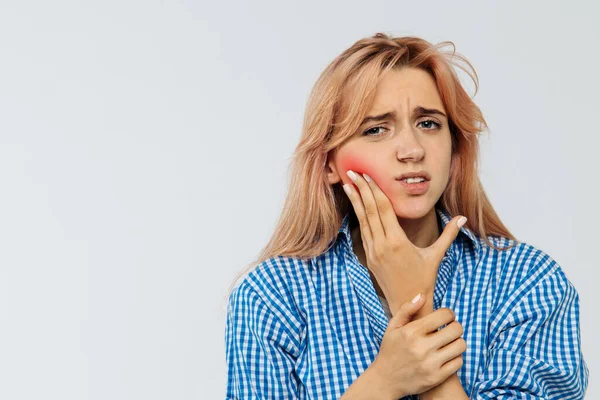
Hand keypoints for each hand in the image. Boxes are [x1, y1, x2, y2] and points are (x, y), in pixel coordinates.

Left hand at [343, 169, 465, 313]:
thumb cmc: (424, 280)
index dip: (374, 190)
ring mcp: (373, 252)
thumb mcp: (436, 255)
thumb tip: (463, 218)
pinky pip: (363, 232)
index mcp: (397, 242)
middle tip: (352, 171)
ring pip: (363, 221)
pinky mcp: (369, 257)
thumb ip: (448, 234)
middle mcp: (382, 245)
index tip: (367, 175)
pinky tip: (356, 206)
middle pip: (370, 211)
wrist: (408, 305)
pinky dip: (359, 217)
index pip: (383, 209)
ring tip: (348, 184)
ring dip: (355, 201)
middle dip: (360, 190)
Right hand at [371, 294, 465, 397]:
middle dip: (455, 326)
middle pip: (456, 329)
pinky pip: (458, 362)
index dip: (448, 313)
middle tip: (449, 329)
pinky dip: (455, 357)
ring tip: (449, 342)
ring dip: (457, 341)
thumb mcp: (392, 327)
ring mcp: (431, 363)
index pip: (444, 315)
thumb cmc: (390, 350)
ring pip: (460, 345)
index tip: (445, 317)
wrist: (386, 380)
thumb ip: (406, 309)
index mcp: (412, 331)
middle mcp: (422, 347)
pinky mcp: (437, 377)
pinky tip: (447, 355)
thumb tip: (422, 295)